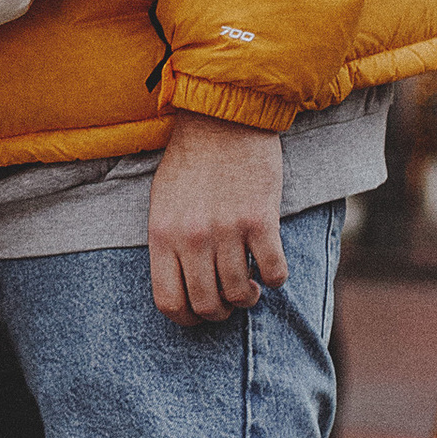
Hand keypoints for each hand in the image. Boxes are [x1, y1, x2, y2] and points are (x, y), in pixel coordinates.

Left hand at [148, 111, 285, 321]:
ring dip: (247, 298)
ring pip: (240, 294)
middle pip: (207, 305)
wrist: (223, 119)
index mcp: (162, 234)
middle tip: (228, 300)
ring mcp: (226, 230)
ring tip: (249, 286)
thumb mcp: (163, 202)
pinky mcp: (260, 220)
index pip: (168, 301)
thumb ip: (169, 243)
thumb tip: (183, 285)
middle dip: (220, 312)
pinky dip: (274, 279)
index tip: (199, 314)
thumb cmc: (191, 161)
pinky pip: (273, 272)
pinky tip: (269, 269)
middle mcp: (192, 237)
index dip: (187, 319)